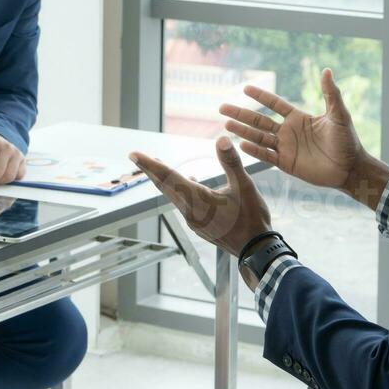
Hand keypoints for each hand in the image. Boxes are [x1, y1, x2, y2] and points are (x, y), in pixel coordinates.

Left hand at [129, 138, 271, 257]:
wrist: (255, 249)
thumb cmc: (252, 217)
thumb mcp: (245, 186)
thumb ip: (231, 162)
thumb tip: (221, 139)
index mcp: (197, 200)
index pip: (168, 177)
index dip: (150, 164)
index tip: (133, 154)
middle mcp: (189, 212)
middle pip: (165, 187)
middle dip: (151, 170)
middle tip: (137, 157)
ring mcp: (193, 221)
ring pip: (173, 196)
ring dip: (164, 181)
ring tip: (156, 167)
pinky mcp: (199, 226)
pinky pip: (182, 204)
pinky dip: (178, 191)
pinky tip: (188, 182)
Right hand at [219, 69, 369, 194]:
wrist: (350, 167)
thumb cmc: (347, 140)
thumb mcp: (339, 114)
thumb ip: (330, 93)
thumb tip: (326, 70)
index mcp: (298, 118)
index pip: (274, 104)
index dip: (261, 96)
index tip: (245, 88)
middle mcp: (288, 131)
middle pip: (259, 120)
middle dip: (241, 114)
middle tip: (222, 108)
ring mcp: (285, 148)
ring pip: (258, 137)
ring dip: (243, 131)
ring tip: (226, 124)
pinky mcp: (285, 163)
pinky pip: (266, 156)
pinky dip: (254, 151)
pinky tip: (241, 144)